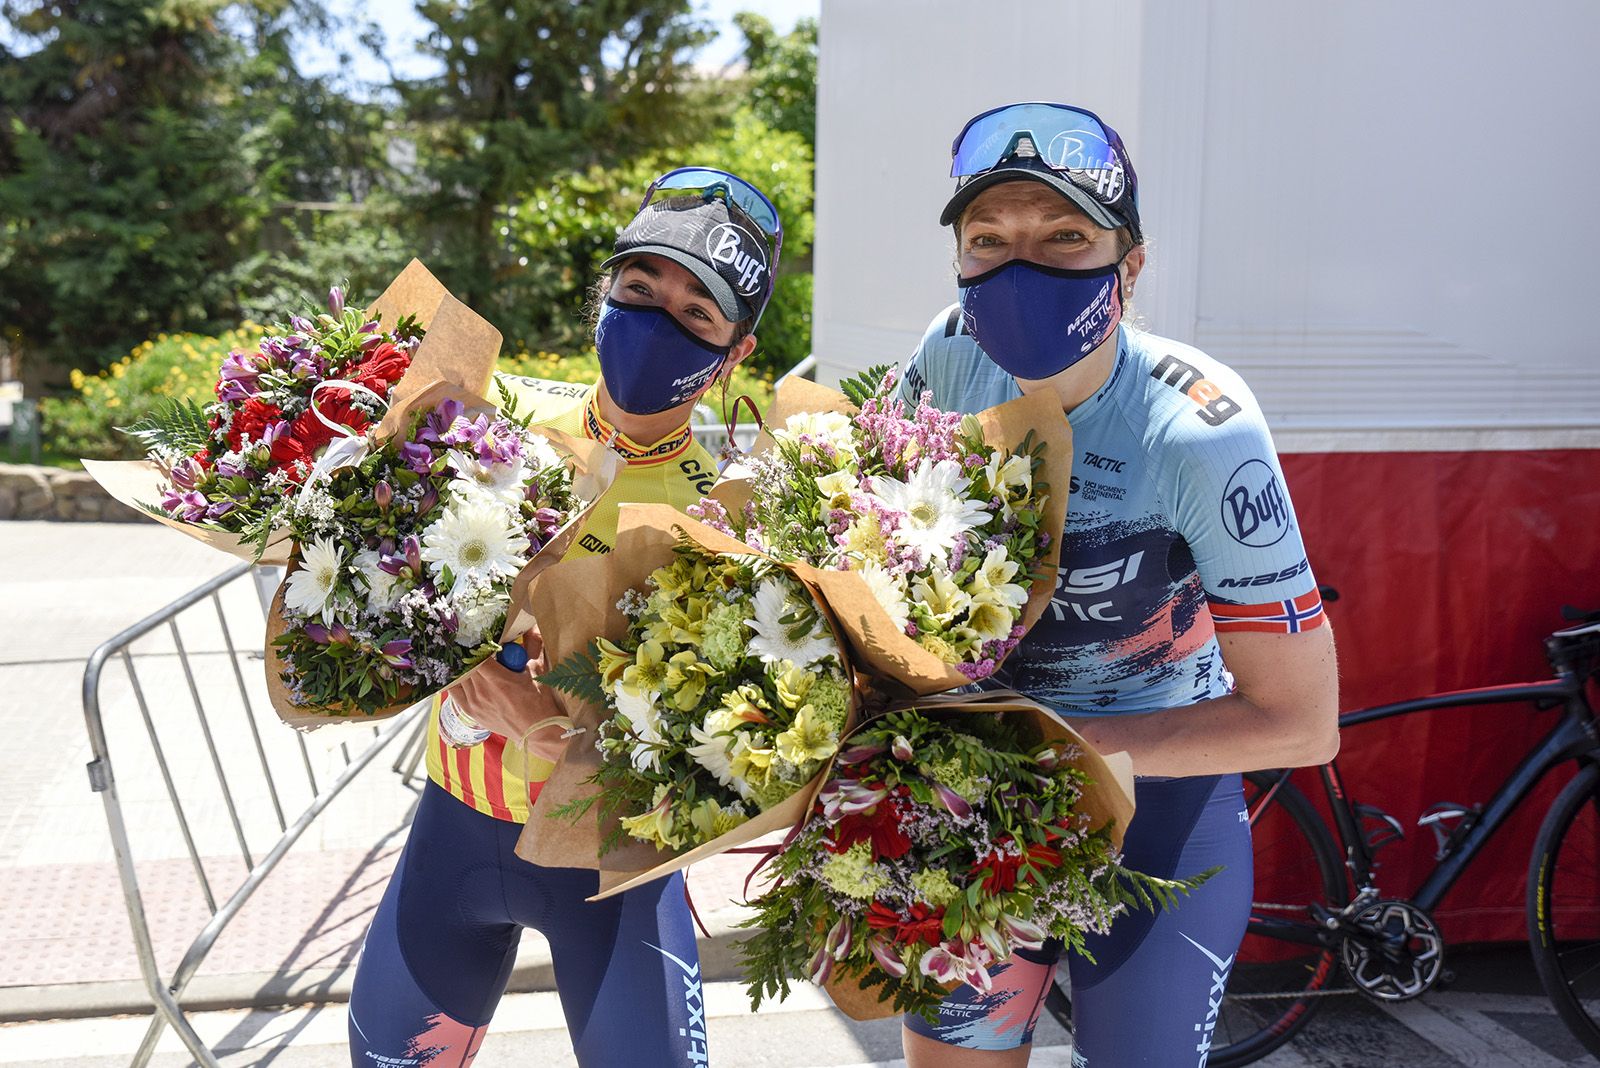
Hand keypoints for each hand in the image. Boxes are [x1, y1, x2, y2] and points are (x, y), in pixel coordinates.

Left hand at [446, 629, 566, 741]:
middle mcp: (481, 691)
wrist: (538, 731)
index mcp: (498, 679)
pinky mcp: (470, 712)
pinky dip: (454, 680)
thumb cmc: (540, 701)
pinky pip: (453, 691)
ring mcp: (473, 703)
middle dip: (466, 652)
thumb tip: (532, 625)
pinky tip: (456, 672)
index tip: (475, 633)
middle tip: (467, 641)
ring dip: (459, 665)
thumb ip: (533, 644)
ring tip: (462, 655)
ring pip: (456, 676)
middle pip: (462, 664)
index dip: (473, 643)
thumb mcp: (538, 669)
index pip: (474, 654)